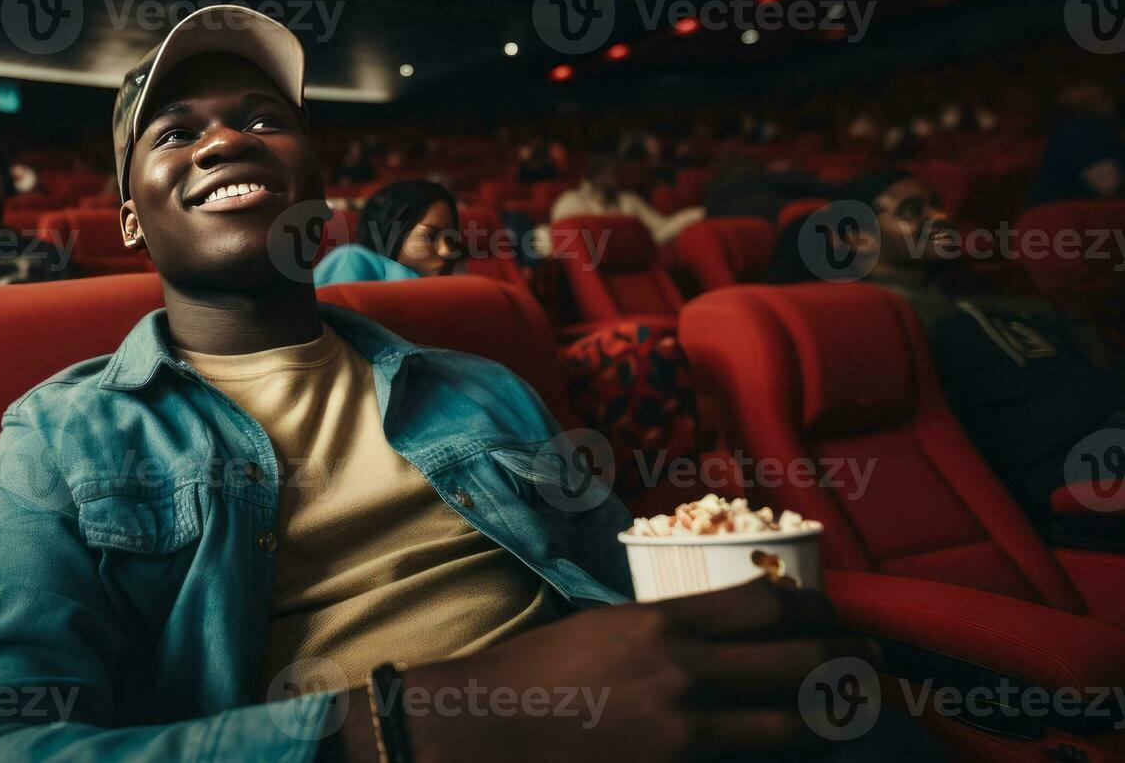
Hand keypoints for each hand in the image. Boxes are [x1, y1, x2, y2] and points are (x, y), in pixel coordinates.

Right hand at [338, 579, 879, 761]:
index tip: (826, 614)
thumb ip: (664, 631)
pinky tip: (795, 752)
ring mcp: (681, 733)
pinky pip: (749, 762)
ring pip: (791, 725)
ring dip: (830, 718)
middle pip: (797, 662)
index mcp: (658, 623)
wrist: (481, 730)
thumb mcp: (600, 629)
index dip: (810, 609)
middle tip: (869, 662)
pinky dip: (777, 755)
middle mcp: (680, 672)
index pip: (765, 604)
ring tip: (852, 712)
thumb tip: (721, 634)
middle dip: (846, 662)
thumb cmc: (532, 676)